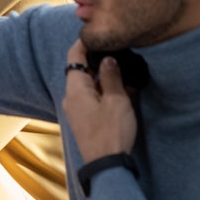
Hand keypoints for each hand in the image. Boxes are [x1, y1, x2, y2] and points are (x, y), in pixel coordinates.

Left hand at [61, 40, 136, 162]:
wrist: (107, 166)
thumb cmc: (111, 133)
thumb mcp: (117, 101)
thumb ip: (111, 77)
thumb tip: (108, 59)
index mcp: (75, 88)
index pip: (74, 56)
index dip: (85, 42)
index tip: (99, 33)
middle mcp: (72, 97)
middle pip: (82, 70)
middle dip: (100, 61)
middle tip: (120, 52)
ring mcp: (78, 109)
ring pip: (90, 85)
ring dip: (106, 78)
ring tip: (127, 72)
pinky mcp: (86, 120)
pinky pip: (94, 98)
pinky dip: (107, 92)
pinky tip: (125, 91)